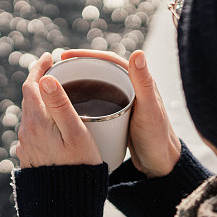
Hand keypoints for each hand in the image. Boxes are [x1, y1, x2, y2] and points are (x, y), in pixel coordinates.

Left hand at [15, 52, 101, 167]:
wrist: (67, 205)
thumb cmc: (80, 167)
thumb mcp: (76, 133)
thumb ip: (60, 104)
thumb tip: (45, 78)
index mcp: (37, 122)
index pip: (31, 85)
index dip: (39, 68)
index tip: (50, 57)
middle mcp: (26, 132)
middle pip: (29, 98)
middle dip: (40, 81)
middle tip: (55, 70)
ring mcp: (26, 146)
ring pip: (30, 114)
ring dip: (40, 100)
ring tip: (57, 93)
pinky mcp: (29, 157)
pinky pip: (33, 130)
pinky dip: (41, 118)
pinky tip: (54, 123)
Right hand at [60, 49, 180, 177]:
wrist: (160, 163)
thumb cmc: (157, 136)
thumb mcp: (148, 108)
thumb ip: (143, 82)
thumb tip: (137, 53)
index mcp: (139, 80)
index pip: (109, 60)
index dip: (86, 55)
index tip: (65, 56)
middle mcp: (132, 87)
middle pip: (101, 71)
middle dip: (78, 68)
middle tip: (55, 70)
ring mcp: (125, 101)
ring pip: (98, 87)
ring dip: (79, 84)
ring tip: (58, 87)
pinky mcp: (119, 116)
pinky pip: (98, 102)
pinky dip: (84, 101)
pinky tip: (70, 108)